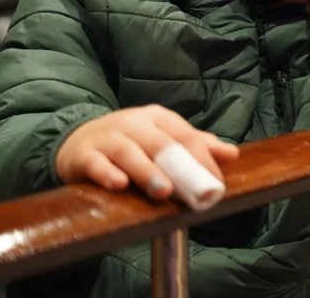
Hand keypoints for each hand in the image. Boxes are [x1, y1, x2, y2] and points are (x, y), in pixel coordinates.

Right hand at [55, 105, 238, 197]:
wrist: (77, 141)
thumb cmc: (130, 143)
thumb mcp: (162, 139)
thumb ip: (195, 146)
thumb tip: (231, 154)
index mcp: (157, 117)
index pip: (185, 135)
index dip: (203, 158)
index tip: (216, 183)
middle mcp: (133, 123)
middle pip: (159, 142)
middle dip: (179, 165)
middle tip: (194, 189)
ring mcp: (107, 137)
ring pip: (129, 152)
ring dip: (147, 172)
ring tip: (163, 191)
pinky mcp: (83, 155)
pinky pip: (96, 164)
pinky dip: (108, 174)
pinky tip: (119, 184)